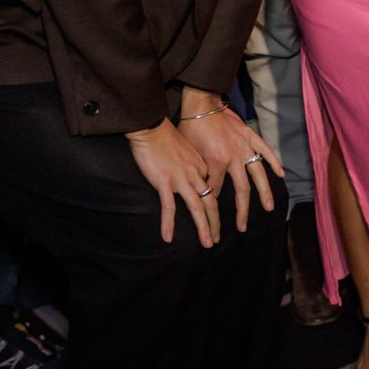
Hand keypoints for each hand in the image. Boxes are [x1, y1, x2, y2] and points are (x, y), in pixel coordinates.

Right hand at [125, 118, 218, 246]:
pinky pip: (169, 207)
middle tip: (216, 240)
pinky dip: (169, 223)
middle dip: (215, 223)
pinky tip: (167, 238)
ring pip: (198, 207)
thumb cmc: (166, 136)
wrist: (151, 126)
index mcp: (201, 166)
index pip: (212, 189)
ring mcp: (181, 178)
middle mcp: (195, 173)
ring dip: (204, 227)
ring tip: (207, 242)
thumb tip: (195, 177)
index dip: (214, 206)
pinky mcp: (165, 181)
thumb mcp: (187, 149)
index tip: (214, 220)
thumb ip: (193, 164)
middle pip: (211, 202)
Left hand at [175, 98, 276, 234]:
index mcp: (216, 163)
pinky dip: (274, 162)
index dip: (212, 206)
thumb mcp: (190, 154)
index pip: (214, 192)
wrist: (201, 104)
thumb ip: (200, 172)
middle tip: (242, 228)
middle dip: (241, 211)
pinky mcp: (250, 136)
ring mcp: (244, 147)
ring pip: (258, 175)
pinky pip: (265, 150)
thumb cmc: (191, 128)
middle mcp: (233, 158)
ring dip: (264, 193)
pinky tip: (281, 175)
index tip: (210, 218)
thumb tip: (204, 188)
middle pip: (241, 190)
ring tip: (269, 208)